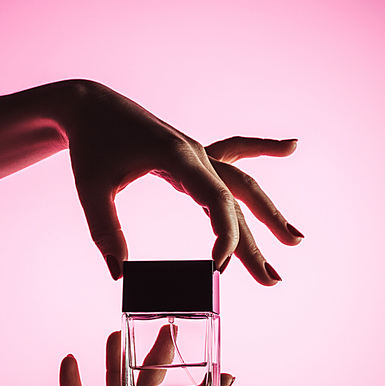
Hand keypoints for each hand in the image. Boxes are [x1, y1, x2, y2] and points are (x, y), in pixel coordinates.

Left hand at [64, 81, 302, 284]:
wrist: (89, 105)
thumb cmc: (90, 145)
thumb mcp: (91, 189)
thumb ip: (105, 232)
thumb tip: (119, 276)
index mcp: (178, 158)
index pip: (217, 202)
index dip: (226, 236)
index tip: (219, 267)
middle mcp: (196, 155)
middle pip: (237, 201)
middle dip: (257, 242)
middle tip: (273, 280)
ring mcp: (198, 153)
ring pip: (242, 184)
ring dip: (269, 213)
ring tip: (295, 240)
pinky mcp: (193, 154)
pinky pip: (236, 151)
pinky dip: (263, 150)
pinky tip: (291, 148)